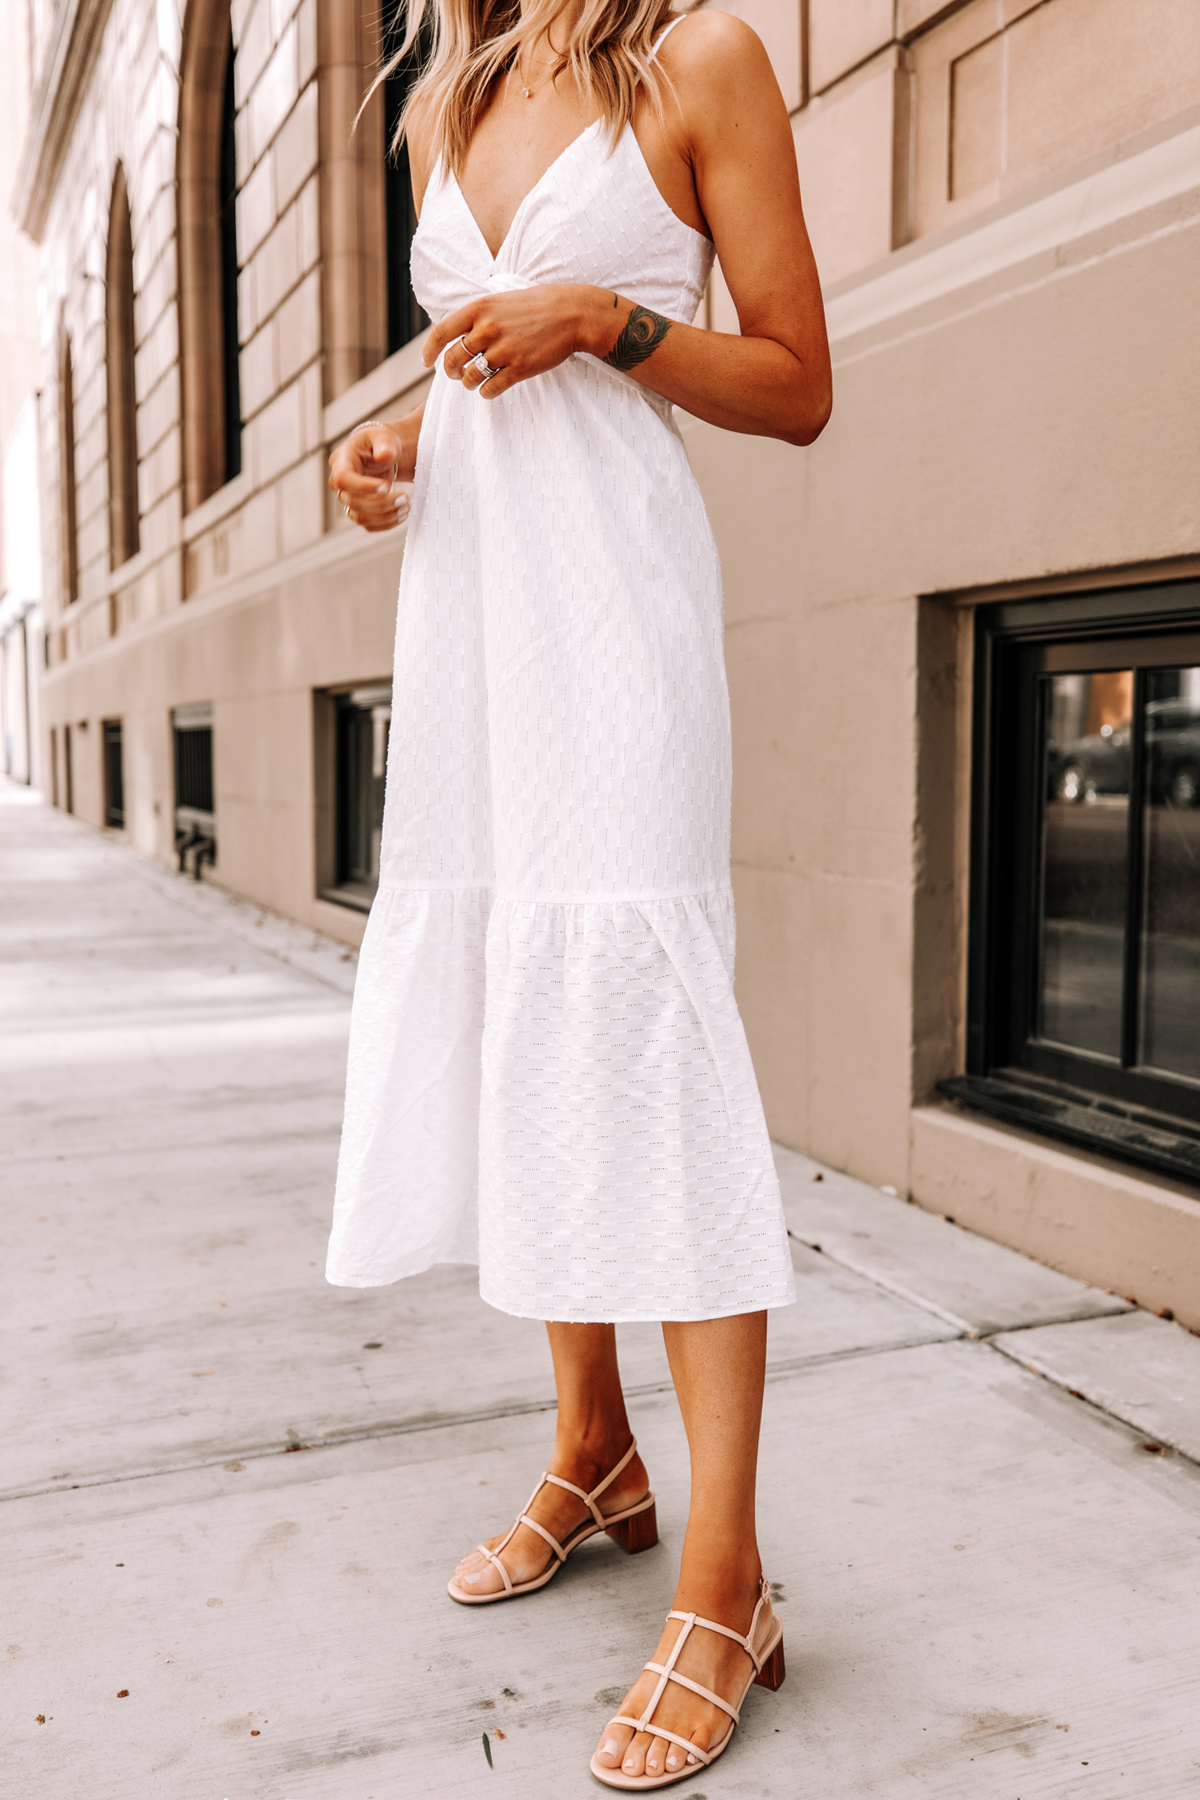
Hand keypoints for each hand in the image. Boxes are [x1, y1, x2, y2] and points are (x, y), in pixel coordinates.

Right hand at [328, 420, 413, 532]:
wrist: (381, 454)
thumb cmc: (378, 443)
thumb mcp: (382, 436)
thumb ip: (384, 443)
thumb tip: (384, 456)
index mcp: (341, 462)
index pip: (344, 479)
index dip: (363, 487)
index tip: (386, 486)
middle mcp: (340, 484)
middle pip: (353, 502)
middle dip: (381, 503)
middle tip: (404, 498)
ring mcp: (348, 499)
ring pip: (359, 517)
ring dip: (385, 516)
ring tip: (406, 507)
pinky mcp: (359, 511)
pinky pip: (369, 525)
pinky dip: (387, 523)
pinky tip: (402, 514)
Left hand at [425, 285, 615, 400]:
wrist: (571, 314)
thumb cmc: (535, 306)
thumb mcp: (500, 299)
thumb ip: (476, 316)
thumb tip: (453, 336)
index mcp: (479, 308)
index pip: (441, 333)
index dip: (429, 351)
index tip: (426, 362)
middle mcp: (487, 329)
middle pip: (452, 359)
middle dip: (449, 371)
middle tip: (454, 374)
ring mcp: (503, 350)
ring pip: (469, 377)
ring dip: (467, 383)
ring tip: (473, 380)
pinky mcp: (519, 369)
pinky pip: (490, 389)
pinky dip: (485, 392)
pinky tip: (489, 388)